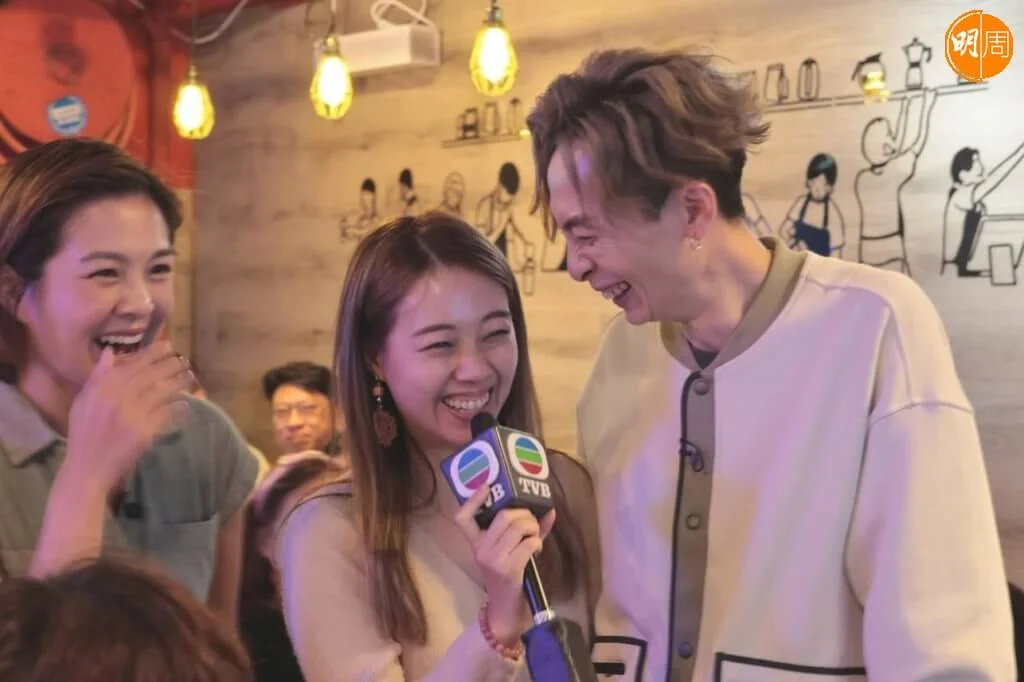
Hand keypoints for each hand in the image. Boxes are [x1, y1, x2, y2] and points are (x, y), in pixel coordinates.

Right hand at [64, 341, 194, 491]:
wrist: (87, 467)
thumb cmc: (83, 434)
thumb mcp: (83, 402)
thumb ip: (97, 376)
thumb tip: (110, 351)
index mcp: (101, 389)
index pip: (132, 365)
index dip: (152, 354)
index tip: (167, 346)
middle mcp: (117, 398)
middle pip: (150, 376)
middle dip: (169, 365)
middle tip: (184, 360)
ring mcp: (132, 415)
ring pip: (161, 392)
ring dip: (178, 382)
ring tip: (189, 376)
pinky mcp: (145, 431)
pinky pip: (166, 413)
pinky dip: (177, 407)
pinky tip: (186, 402)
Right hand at [453, 486, 556, 646]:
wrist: (506, 610)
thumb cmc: (509, 577)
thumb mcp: (511, 552)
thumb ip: (528, 531)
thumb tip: (550, 511)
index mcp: (476, 543)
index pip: (462, 518)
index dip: (472, 500)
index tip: (486, 486)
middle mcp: (481, 549)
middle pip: (503, 516)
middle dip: (524, 514)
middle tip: (531, 524)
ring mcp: (493, 559)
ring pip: (518, 527)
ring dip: (533, 528)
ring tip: (535, 536)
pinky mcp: (508, 568)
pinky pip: (529, 543)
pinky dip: (537, 542)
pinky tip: (536, 550)